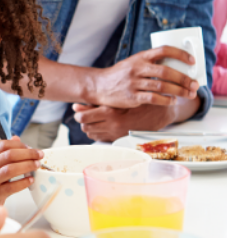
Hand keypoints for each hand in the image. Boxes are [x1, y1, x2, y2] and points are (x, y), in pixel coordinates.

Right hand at [0, 137, 42, 211]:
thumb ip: (4, 150)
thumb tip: (17, 138)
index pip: (3, 145)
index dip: (20, 144)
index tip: (31, 147)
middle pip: (9, 155)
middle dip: (28, 154)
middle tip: (39, 155)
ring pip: (11, 169)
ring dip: (27, 166)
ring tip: (36, 165)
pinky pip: (12, 186)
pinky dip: (24, 182)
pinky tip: (31, 180)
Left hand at [72, 98, 196, 141]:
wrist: (161, 113)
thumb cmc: (141, 100)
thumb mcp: (120, 98)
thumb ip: (98, 102)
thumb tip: (75, 106)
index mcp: (112, 113)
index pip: (84, 117)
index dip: (79, 112)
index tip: (78, 108)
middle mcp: (112, 126)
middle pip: (85, 126)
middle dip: (83, 119)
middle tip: (84, 113)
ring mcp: (116, 134)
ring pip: (90, 132)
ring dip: (89, 125)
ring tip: (94, 118)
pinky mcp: (119, 139)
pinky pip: (99, 138)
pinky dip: (97, 132)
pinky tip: (101, 124)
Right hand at [91, 47, 198, 107]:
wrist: (98, 86)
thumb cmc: (120, 75)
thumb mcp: (133, 63)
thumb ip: (151, 64)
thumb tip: (176, 68)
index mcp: (140, 57)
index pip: (163, 50)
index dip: (180, 54)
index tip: (192, 61)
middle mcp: (137, 68)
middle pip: (166, 71)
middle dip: (184, 79)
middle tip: (194, 84)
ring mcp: (133, 83)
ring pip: (162, 86)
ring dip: (179, 91)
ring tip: (189, 94)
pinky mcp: (131, 97)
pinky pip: (153, 99)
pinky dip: (166, 100)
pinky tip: (173, 101)